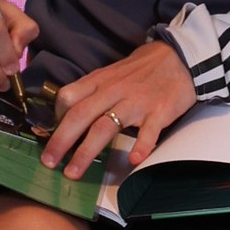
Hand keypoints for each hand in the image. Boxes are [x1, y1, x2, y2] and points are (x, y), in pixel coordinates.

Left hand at [41, 40, 196, 179]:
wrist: (181, 57)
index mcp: (100, 81)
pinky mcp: (160, 111)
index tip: (49, 137)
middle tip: (48, 163)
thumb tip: (71, 112)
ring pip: (105, 126)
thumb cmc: (143, 69)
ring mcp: (137, 102)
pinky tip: (133, 160)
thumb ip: (93, 90)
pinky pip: (148, 131)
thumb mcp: (112, 73)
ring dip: (86, 151)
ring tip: (74, 172)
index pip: (68, 97)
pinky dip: (140, 146)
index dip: (55, 119)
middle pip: (81, 115)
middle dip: (61, 140)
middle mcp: (114, 91)